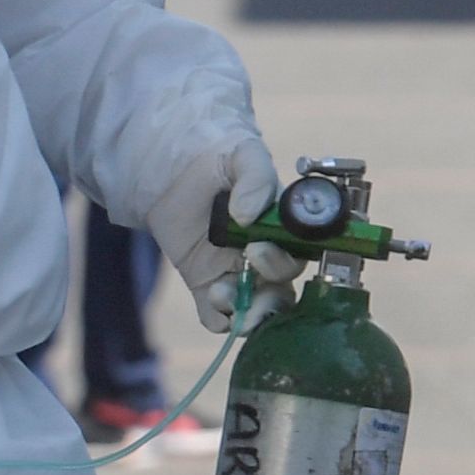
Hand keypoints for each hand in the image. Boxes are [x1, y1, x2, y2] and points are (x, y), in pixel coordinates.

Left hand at [144, 138, 291, 334]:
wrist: (174, 170)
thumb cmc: (219, 162)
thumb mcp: (242, 156)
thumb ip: (255, 177)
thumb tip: (248, 214)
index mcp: (284, 231)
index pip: (300, 258)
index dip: (287, 260)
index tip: (261, 247)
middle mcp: (267, 258)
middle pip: (282, 292)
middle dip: (269, 292)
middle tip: (247, 263)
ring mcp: (237, 274)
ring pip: (256, 309)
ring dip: (247, 312)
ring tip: (220, 293)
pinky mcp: (206, 285)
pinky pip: (219, 316)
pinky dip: (218, 318)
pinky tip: (211, 303)